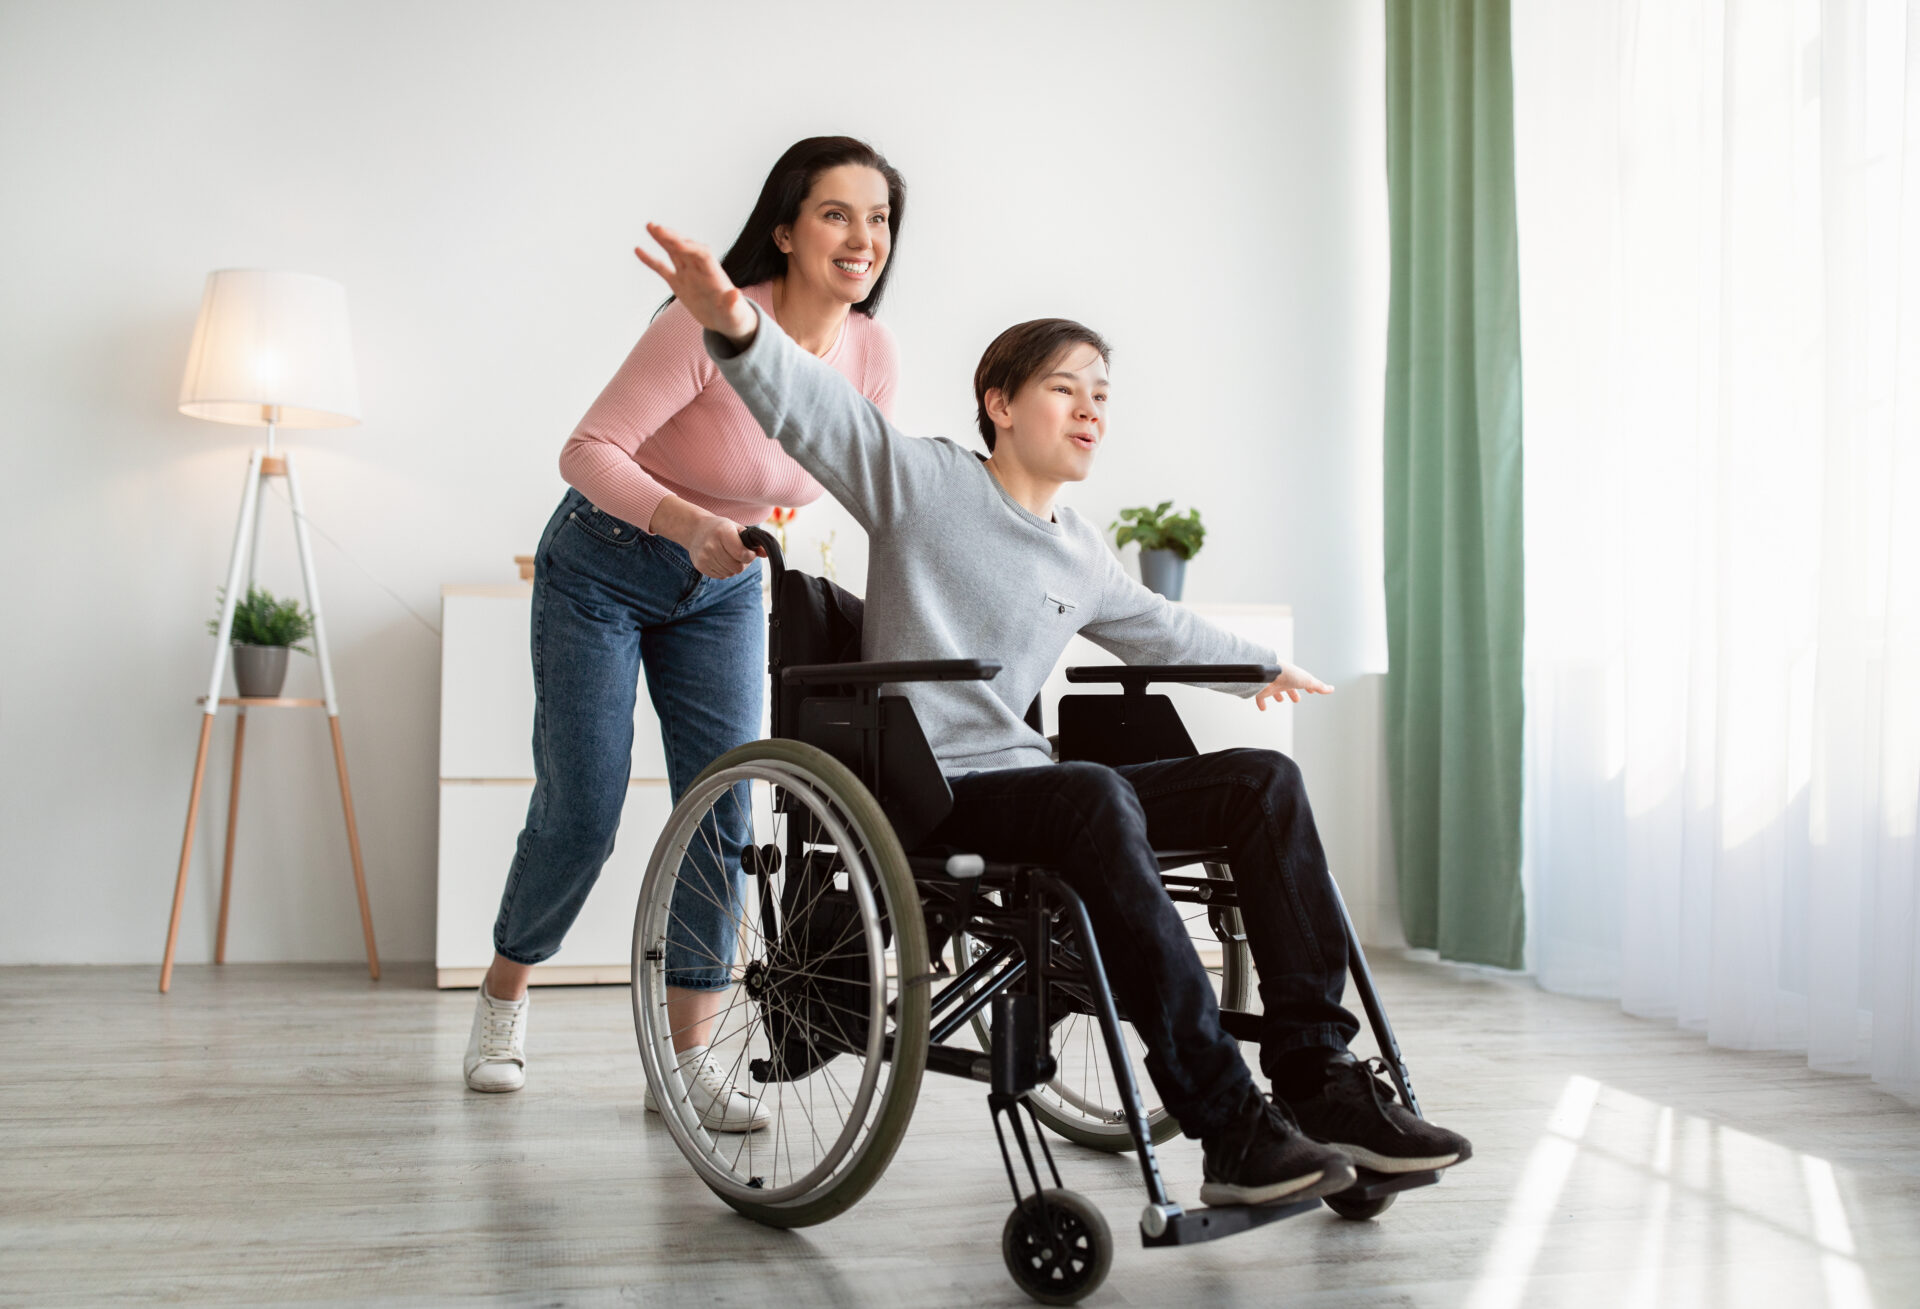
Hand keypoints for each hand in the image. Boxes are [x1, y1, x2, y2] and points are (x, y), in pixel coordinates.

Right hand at [633, 222, 758, 345]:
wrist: (728, 321)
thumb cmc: (734, 317)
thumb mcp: (735, 313)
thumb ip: (733, 303)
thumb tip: (736, 294)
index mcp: (714, 274)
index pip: (702, 254)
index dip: (690, 248)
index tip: (677, 243)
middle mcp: (700, 270)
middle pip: (686, 248)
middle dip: (673, 238)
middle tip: (657, 227)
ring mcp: (688, 275)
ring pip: (674, 252)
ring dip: (663, 239)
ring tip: (650, 226)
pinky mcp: (678, 283)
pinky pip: (662, 269)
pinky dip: (651, 260)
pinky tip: (638, 249)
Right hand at [652, 497, 760, 577]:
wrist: (695, 530)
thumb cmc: (720, 528)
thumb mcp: (737, 528)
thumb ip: (753, 541)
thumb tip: (766, 553)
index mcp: (722, 532)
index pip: (742, 554)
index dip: (750, 556)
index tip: (750, 553)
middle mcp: (711, 545)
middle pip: (737, 567)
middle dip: (743, 563)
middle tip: (740, 554)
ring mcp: (704, 557)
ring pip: (730, 573)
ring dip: (733, 567)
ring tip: (729, 556)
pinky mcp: (700, 566)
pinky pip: (721, 576)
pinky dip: (725, 570)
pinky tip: (721, 560)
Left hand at [1256, 665, 1333, 709]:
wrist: (1269, 672)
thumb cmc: (1288, 674)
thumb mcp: (1307, 681)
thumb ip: (1318, 686)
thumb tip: (1331, 689)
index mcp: (1294, 678)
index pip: (1303, 682)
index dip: (1308, 687)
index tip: (1311, 690)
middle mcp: (1282, 681)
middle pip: (1289, 687)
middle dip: (1293, 692)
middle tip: (1296, 699)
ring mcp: (1272, 685)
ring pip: (1275, 691)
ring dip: (1278, 695)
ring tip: (1280, 700)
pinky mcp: (1262, 691)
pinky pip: (1260, 697)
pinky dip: (1261, 703)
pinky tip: (1263, 708)